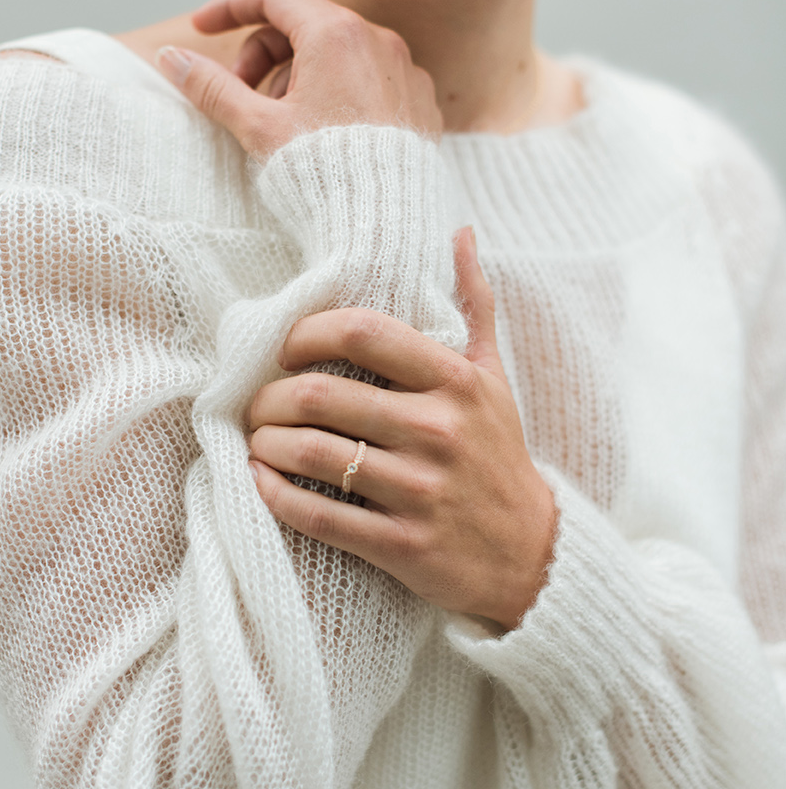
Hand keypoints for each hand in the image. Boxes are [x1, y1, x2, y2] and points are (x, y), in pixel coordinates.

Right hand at [155, 0, 441, 160]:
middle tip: (240, 95)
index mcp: (336, 34)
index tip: (201, 28)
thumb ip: (212, 87)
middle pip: (305, 24)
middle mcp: (378, 40)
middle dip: (262, 54)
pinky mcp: (420, 100)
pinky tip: (323, 133)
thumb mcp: (258, 127)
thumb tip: (171, 59)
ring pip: (338, 52)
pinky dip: (338, 91)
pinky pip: (371, 78)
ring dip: (298, 75)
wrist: (384, 225)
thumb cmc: (325, 175)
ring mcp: (405, 70)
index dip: (230, 7)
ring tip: (283, 123)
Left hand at [246, 227, 556, 630]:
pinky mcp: (403, 545)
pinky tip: (261, 482)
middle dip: (270, 397)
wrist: (532, 554)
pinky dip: (275, 496)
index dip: (305, 333)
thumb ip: (475, 305)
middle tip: (257, 404)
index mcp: (456, 382)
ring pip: (311, 453)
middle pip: (321, 394)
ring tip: (257, 441)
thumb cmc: (499, 456)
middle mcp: (439, 430)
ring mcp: (420, 490)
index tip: (285, 351)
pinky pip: (318, 516)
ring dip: (265, 444)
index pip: (362, 332)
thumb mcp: (495, 378)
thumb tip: (461, 234)